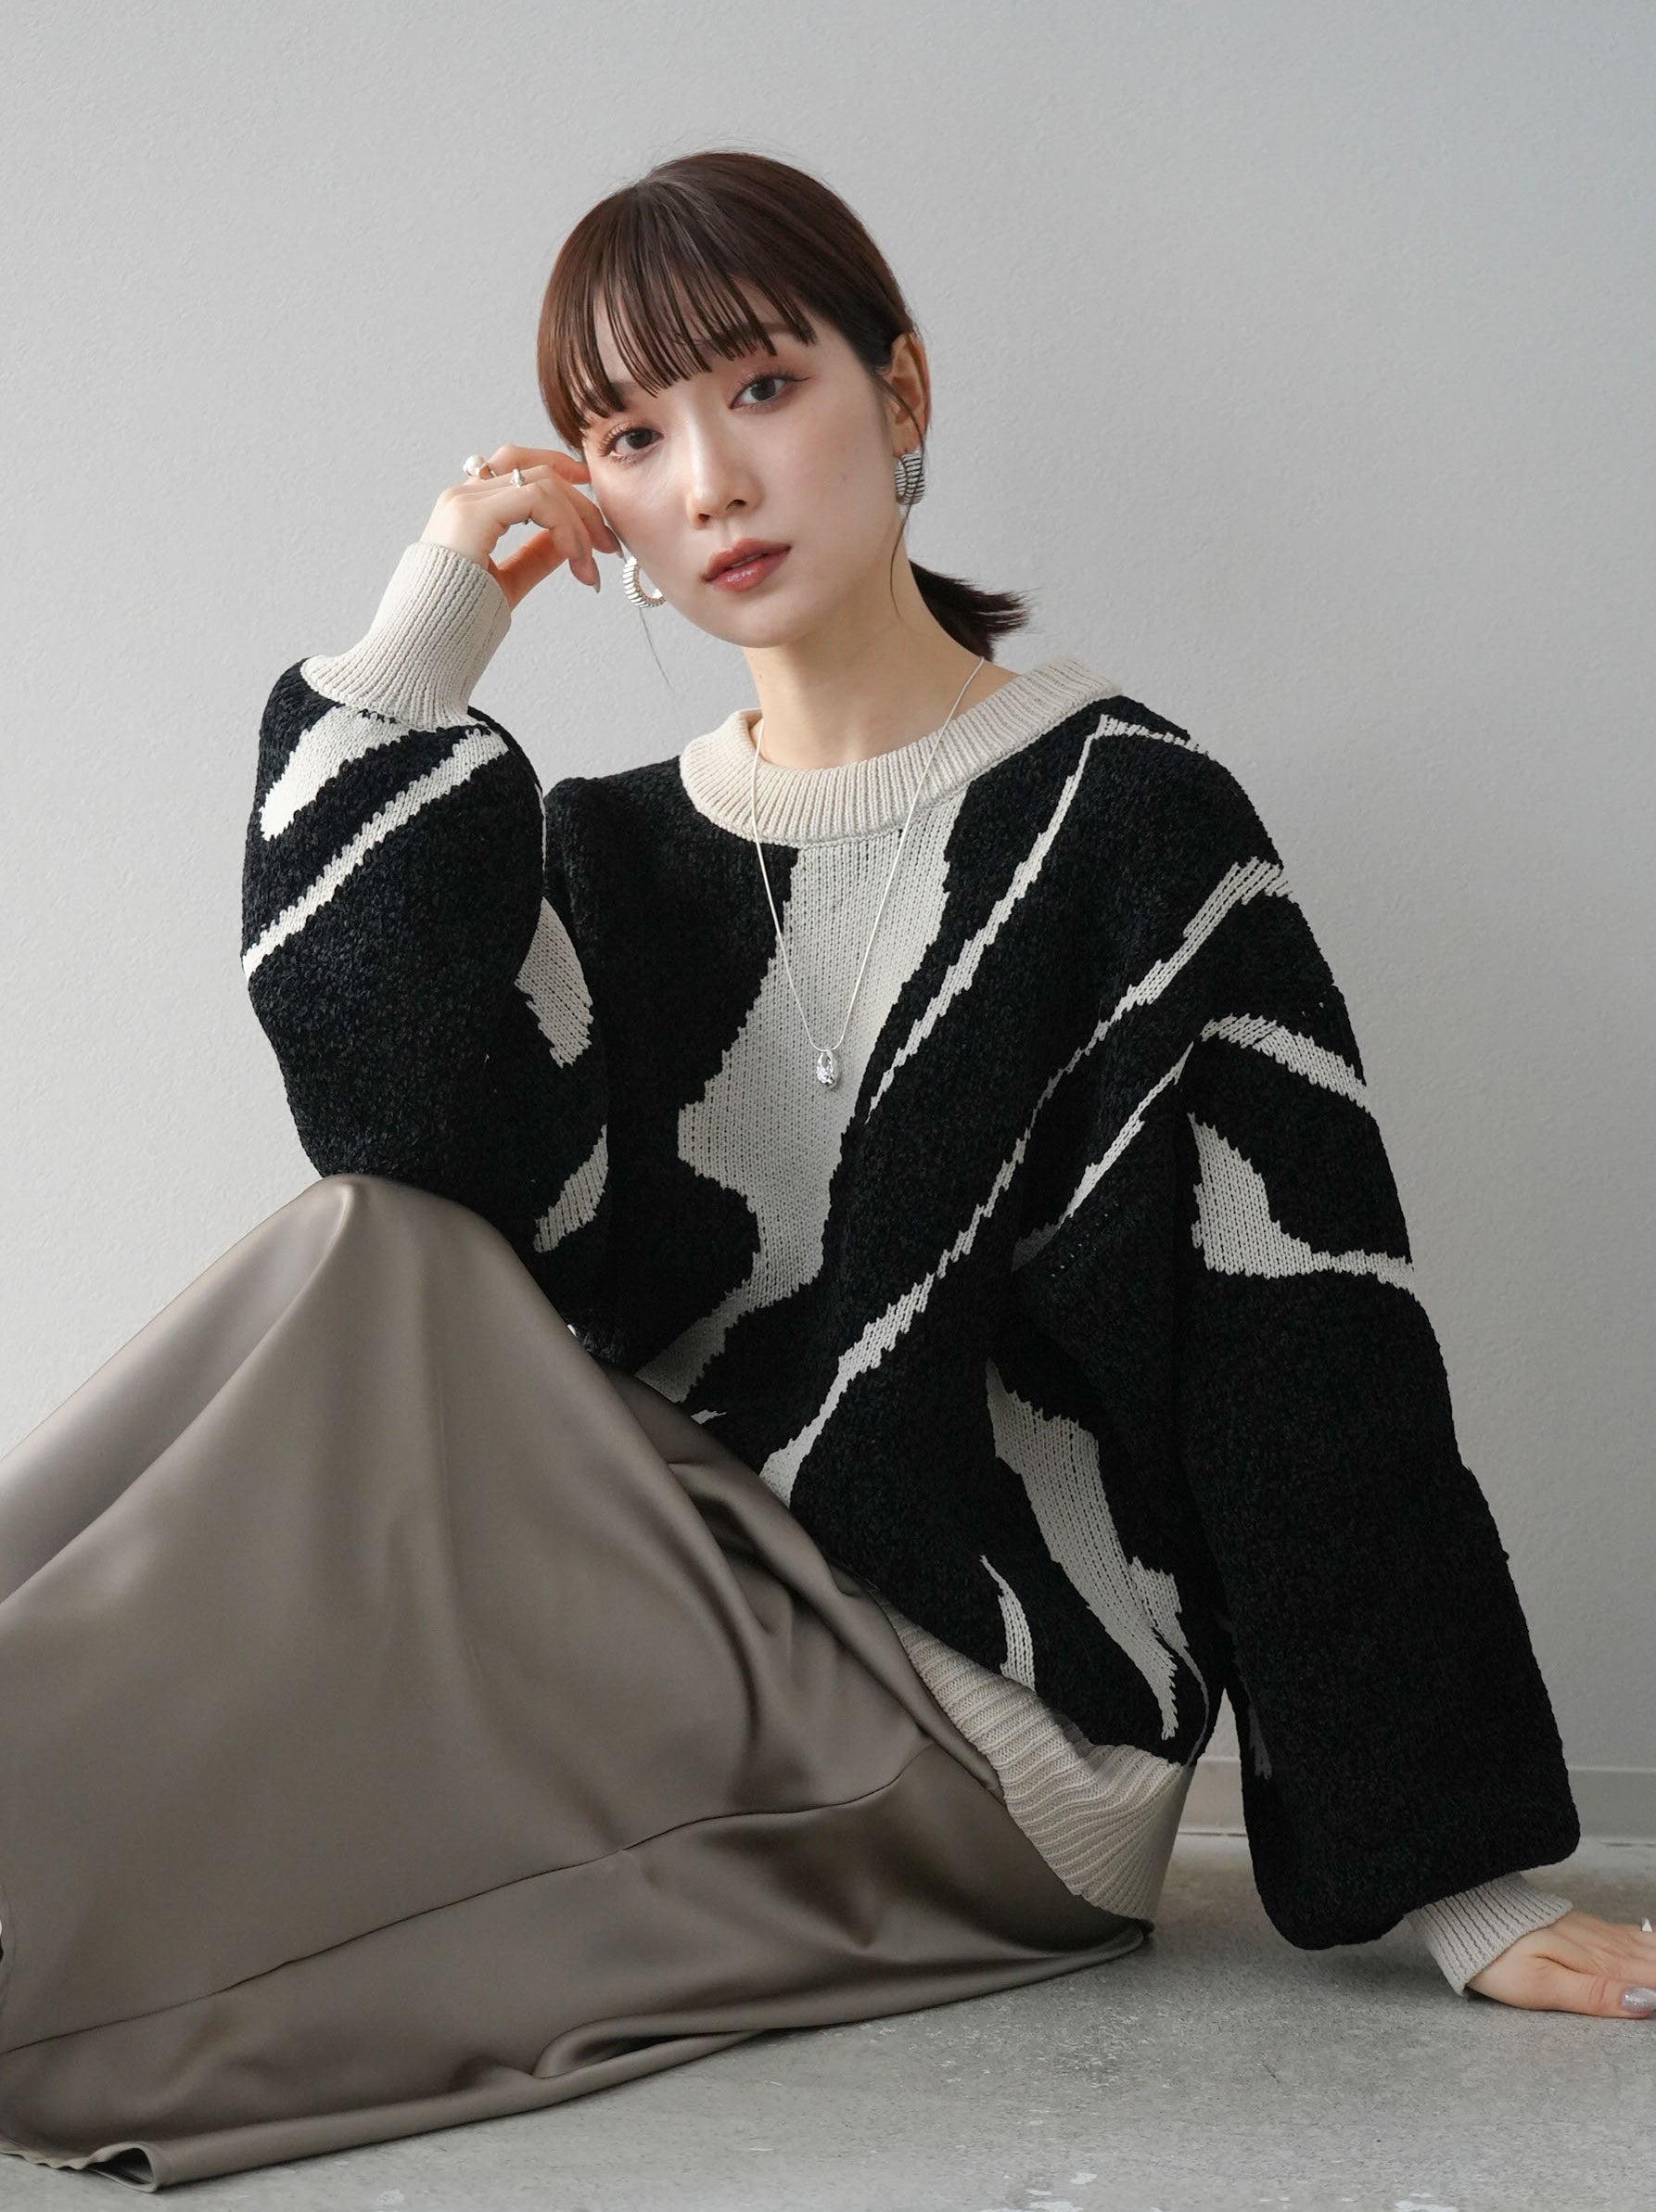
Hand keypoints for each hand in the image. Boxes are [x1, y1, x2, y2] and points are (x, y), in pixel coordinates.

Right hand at [421, 444, 621, 611]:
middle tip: (609, 546)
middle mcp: (462, 497)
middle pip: (536, 469)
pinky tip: (574, 557)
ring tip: (590, 566)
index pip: (519, 466)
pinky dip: (565, 525)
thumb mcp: (507, 581)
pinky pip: (536, 499)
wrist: (423, 648)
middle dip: (582, 504)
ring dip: (578, 522)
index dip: (562, 475)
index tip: (595, 506)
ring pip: (542, 482)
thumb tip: (569, 541)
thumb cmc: (456, 624)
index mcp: (467, 509)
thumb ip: (534, 555)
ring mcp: (464, 502)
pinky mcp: (471, 515)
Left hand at [1466, 1907, 1655, 2014]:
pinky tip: (1655, 1946)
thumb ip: (1594, 1996)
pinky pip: (1633, 1935)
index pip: (1653, 1983)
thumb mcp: (1540, 1986)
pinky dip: (1654, 1945)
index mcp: (1598, 1964)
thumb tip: (1646, 2003)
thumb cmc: (1496, 1956)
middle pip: (1655, 1965)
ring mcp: (1595, 1932)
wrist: (1466, 1912)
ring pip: (1649, 1949)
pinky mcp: (1585, 1926)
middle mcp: (1603, 1945)